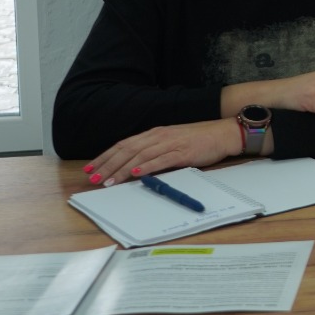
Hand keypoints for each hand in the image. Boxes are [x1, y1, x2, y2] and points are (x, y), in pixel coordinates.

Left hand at [85, 119, 238, 186]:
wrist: (224, 133)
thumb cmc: (199, 139)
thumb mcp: (172, 142)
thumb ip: (154, 151)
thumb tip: (134, 166)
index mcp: (155, 133)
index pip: (124, 144)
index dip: (106, 156)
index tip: (91, 168)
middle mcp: (159, 136)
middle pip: (128, 150)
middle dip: (108, 165)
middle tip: (93, 178)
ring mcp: (171, 143)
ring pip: (140, 156)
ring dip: (123, 169)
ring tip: (109, 182)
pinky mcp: (183, 152)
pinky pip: (162, 160)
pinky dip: (148, 166)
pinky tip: (137, 173)